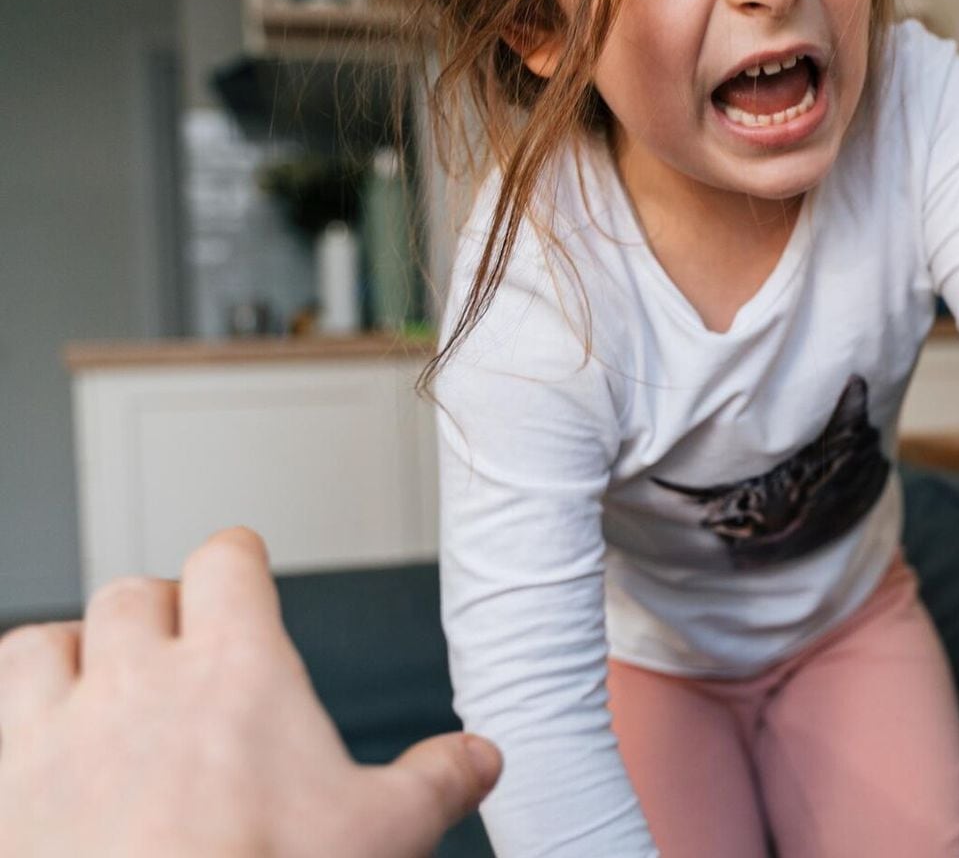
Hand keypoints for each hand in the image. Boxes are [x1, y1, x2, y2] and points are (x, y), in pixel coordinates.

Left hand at [0, 528, 500, 857]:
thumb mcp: (384, 832)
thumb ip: (439, 781)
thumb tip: (478, 760)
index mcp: (236, 669)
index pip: (227, 560)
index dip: (238, 561)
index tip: (242, 572)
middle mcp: (136, 680)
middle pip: (135, 593)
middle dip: (160, 611)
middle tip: (181, 647)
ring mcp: (55, 730)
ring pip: (44, 641)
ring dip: (70, 652)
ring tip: (92, 681)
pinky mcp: (2, 786)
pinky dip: (16, 720)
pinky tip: (39, 752)